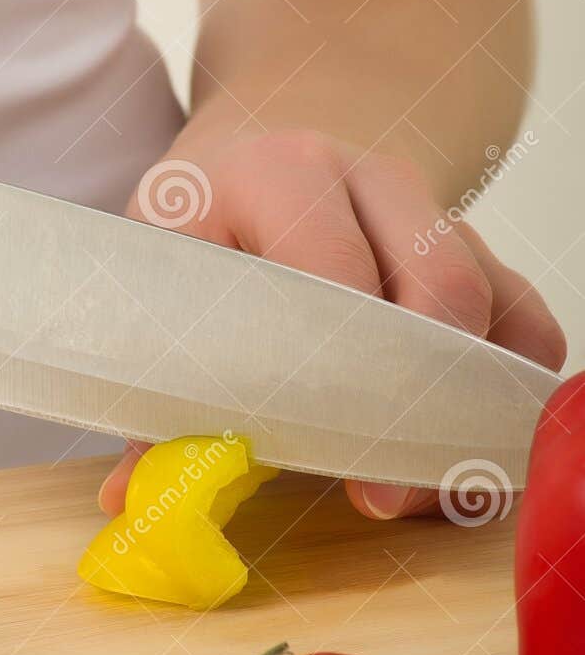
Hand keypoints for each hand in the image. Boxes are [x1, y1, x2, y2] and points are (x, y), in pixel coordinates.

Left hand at [100, 129, 566, 519]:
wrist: (257, 155)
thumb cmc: (201, 233)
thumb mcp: (161, 281)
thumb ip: (153, 388)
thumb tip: (128, 500)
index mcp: (278, 171)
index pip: (334, 266)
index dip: (339, 369)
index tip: (334, 453)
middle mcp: (373, 178)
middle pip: (441, 283)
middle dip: (420, 398)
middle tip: (383, 490)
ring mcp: (437, 215)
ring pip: (492, 312)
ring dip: (461, 412)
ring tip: (411, 487)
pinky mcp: (479, 256)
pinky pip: (525, 329)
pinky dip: (502, 400)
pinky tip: (451, 458)